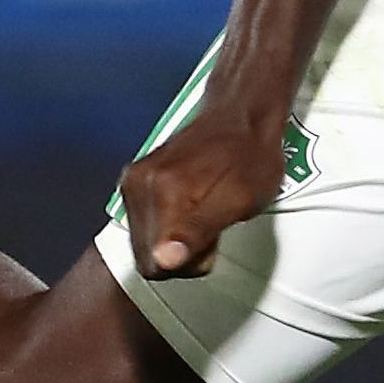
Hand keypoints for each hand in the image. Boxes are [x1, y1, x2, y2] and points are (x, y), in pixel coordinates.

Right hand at [117, 97, 291, 281]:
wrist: (241, 117)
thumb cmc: (250, 158)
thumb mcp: (238, 201)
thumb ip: (197, 233)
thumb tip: (163, 259)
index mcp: (162, 192)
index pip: (157, 266)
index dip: (190, 262)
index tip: (211, 238)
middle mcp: (139, 185)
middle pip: (147, 258)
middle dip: (180, 254)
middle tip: (210, 226)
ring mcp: (133, 181)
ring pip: (145, 244)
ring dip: (173, 241)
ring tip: (202, 214)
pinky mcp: (133, 179)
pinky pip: (144, 225)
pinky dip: (166, 226)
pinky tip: (189, 208)